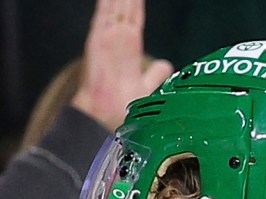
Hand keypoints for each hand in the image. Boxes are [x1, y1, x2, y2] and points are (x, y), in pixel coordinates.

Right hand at [74, 0, 171, 124]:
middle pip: (125, 5)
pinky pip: (104, 12)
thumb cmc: (122, 108)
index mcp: (129, 47)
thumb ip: (155, 75)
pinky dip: (107, 2)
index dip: (137, 2)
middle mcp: (117, 38)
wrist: (104, 119)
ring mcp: (108, 37)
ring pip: (115, 5)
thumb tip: (166, 65)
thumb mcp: (145, 88)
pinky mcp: (98, 39)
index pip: (135, 15)